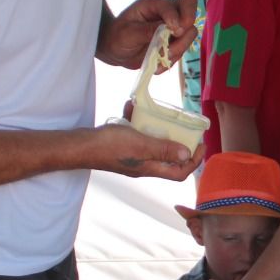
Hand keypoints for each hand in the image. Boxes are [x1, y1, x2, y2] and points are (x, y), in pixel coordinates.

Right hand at [88, 122, 202, 179]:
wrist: (80, 146)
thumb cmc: (110, 146)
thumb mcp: (141, 145)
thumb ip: (164, 150)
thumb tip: (186, 155)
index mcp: (150, 168)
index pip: (179, 172)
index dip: (193, 161)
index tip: (200, 145)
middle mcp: (143, 165)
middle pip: (168, 157)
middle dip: (177, 141)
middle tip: (182, 126)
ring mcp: (132, 156)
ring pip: (150, 143)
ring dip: (154, 127)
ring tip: (154, 112)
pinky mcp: (121, 147)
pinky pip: (134, 134)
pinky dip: (135, 121)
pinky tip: (131, 107)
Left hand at [99, 0, 197, 68]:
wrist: (114, 51)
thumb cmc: (117, 37)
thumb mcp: (128, 33)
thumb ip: (149, 30)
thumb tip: (171, 28)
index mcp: (153, 6)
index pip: (175, 4)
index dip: (177, 17)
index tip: (174, 31)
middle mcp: (166, 14)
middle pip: (190, 8)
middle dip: (187, 26)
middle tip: (176, 38)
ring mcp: (171, 28)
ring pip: (190, 33)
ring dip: (179, 47)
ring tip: (161, 56)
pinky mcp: (173, 43)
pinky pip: (182, 51)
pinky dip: (172, 59)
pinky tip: (157, 63)